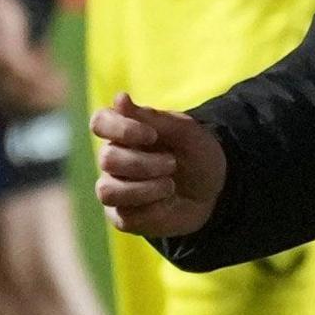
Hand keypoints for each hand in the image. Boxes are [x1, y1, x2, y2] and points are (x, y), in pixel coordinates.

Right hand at [90, 94, 225, 238]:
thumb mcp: (184, 131)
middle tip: (172, 163)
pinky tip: (166, 202)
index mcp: (124, 131)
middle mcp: (112, 159)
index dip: (121, 129)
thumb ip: (151, 117)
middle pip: (107, 159)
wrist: (214, 190)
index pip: (100, 122)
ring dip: (144, 188)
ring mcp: (115, 188)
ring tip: (169, 185)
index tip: (152, 135)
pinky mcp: (122, 216)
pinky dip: (151, 208)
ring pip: (107, 190)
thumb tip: (118, 98)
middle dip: (144, 163)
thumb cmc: (196, 154)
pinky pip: (123, 215)